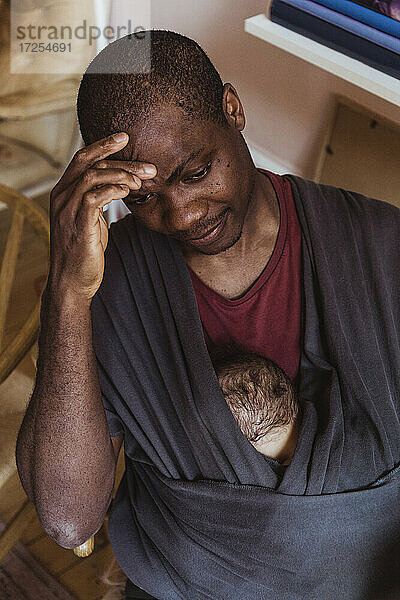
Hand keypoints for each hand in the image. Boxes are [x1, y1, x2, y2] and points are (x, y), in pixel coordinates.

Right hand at [47, 132, 156, 302]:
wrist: (72, 282)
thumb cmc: (84, 252)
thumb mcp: (91, 220)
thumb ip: (98, 201)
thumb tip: (119, 186)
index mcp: (64, 192)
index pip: (82, 158)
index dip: (103, 145)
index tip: (125, 138)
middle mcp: (61, 196)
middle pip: (89, 162)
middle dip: (120, 159)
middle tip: (148, 167)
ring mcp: (67, 210)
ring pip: (93, 176)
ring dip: (122, 175)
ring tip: (142, 182)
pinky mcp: (77, 224)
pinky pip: (95, 197)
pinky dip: (114, 190)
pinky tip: (129, 193)